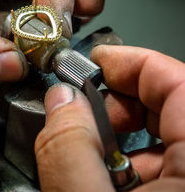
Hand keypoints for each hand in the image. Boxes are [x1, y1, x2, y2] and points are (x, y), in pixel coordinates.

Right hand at [35, 45, 184, 190]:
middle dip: (118, 100)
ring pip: (162, 137)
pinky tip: (100, 172)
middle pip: (171, 106)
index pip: (181, 84)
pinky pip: (161, 164)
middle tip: (82, 107)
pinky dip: (124, 160)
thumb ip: (69, 148)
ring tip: (84, 146)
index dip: (134, 63)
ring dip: (116, 133)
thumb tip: (61, 99)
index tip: (97, 62)